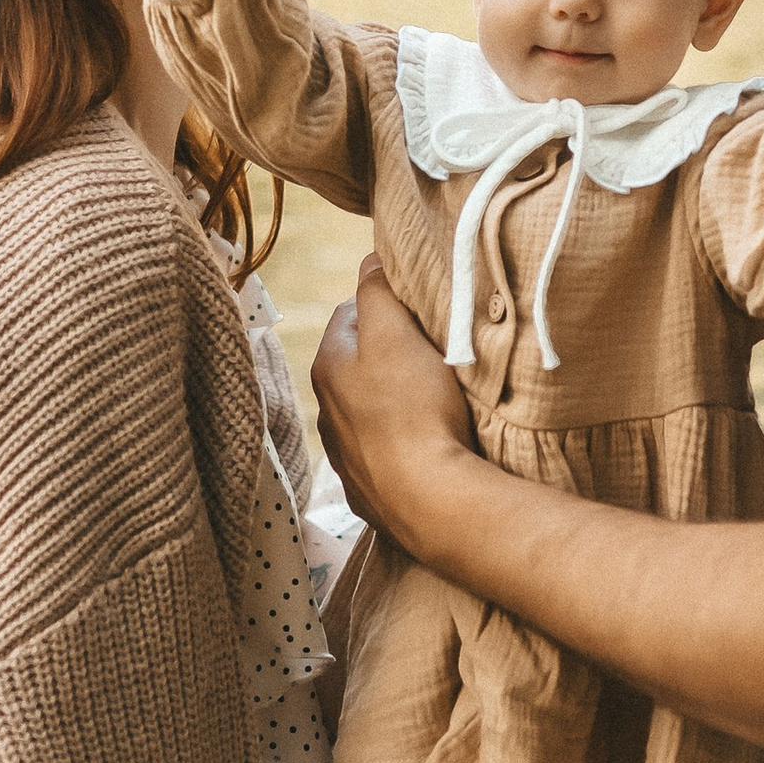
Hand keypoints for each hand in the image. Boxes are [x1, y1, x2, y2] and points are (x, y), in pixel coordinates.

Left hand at [311, 259, 477, 545]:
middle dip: (392, 353)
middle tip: (434, 353)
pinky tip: (429, 444)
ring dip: (397, 400)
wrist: (431, 500)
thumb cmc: (414, 409)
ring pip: (371, 409)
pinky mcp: (370, 491)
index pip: (349, 314)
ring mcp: (346, 456)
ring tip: (437, 400)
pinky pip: (386, 453)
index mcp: (327, 368)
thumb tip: (369, 262)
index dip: (386, 306)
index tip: (420, 313)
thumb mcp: (396, 333)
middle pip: (360, 364)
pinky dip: (404, 443)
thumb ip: (378, 292)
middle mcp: (326, 412)